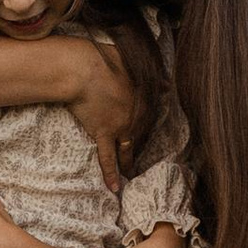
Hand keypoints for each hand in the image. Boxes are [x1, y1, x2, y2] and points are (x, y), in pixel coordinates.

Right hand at [65, 39, 140, 190]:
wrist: (81, 70)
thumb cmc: (102, 59)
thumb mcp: (129, 60)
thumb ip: (148, 72)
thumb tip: (166, 82)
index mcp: (142, 97)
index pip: (151, 111)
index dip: (152, 118)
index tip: (154, 125)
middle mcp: (135, 115)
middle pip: (141, 132)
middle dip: (143, 142)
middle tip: (145, 154)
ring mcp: (119, 127)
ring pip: (128, 148)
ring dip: (130, 162)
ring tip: (133, 174)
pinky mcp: (102, 133)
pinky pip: (107, 158)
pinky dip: (110, 173)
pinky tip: (114, 188)